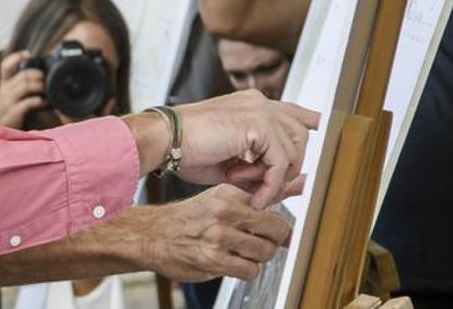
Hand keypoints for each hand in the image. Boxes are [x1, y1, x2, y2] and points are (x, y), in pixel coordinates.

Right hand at [0, 51, 46, 128]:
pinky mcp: (12, 112)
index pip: (5, 65)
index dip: (16, 57)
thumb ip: (21, 84)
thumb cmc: (9, 109)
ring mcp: (8, 101)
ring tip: (48, 89)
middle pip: (23, 75)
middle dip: (38, 74)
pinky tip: (44, 102)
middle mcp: (5, 89)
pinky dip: (37, 101)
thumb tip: (41, 75)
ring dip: (39, 86)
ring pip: (25, 86)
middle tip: (47, 78)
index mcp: (5, 83)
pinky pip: (26, 103)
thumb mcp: (11, 94)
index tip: (28, 55)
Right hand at [142, 184, 292, 281]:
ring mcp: (218, 236)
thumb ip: (262, 192)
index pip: (274, 206)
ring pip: (266, 252)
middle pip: (277, 230)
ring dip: (258, 257)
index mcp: (229, 193)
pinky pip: (249, 271)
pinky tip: (231, 262)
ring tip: (241, 252)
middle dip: (272, 240)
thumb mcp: (222, 196)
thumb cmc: (189, 217)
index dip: (276, 222)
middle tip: (259, 241)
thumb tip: (300, 181)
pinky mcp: (213, 260)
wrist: (152, 235)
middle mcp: (224, 212)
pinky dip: (245, 270)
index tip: (273, 228)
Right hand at [173, 89, 318, 209]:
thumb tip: (284, 186)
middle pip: (301, 133)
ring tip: (247, 185)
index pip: (293, 110)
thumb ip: (259, 169)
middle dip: (289, 166)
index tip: (321, 131)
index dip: (310, 122)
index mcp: (250, 104)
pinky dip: (270, 184)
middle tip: (260, 186)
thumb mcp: (231, 162)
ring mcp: (259, 110)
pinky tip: (254, 194)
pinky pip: (280, 162)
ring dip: (276, 176)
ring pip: (295, 148)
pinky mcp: (257, 124)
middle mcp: (258, 102)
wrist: (164, 140)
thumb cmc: (187, 150)